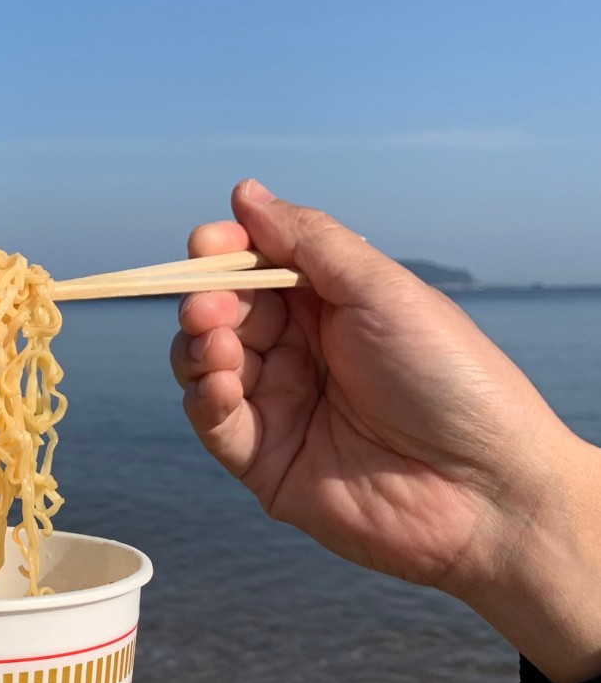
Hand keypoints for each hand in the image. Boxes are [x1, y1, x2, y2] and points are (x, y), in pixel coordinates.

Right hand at [171, 179, 600, 682]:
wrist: (485, 489)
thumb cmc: (450, 379)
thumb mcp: (381, 290)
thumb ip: (309, 241)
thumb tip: (245, 192)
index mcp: (330, 305)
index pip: (256, 266)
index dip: (225, 251)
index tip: (208, 243)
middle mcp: (301, 352)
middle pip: (222, 311)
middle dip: (205, 298)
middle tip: (211, 303)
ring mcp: (281, 407)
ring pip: (204, 363)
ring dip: (196, 344)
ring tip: (217, 344)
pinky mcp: (266, 463)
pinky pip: (213, 423)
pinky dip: (202, 396)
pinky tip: (219, 382)